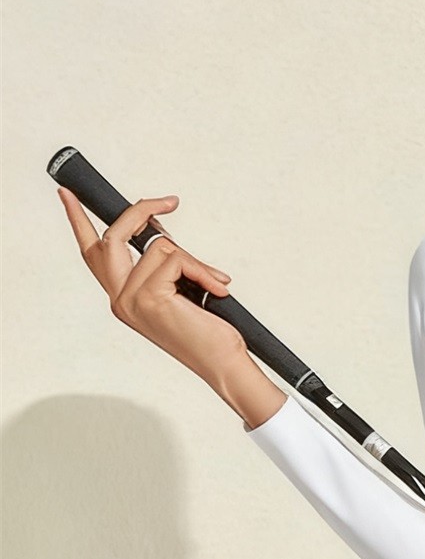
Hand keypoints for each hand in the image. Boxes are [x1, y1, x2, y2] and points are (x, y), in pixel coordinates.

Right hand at [57, 188, 244, 388]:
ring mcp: (131, 300)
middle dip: (140, 212)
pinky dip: (202, 270)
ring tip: (214, 282)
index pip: (92, 254)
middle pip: (112, 238)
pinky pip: (176, 259)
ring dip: (193, 260)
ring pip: (159, 247)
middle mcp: (120, 300)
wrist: (223, 364)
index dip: (77, 221)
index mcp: (122, 298)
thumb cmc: (208, 335)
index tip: (67, 195)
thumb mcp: (178, 294)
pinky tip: (217, 288)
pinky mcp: (150, 297)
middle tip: (169, 201)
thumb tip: (162, 236)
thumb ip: (162, 269)